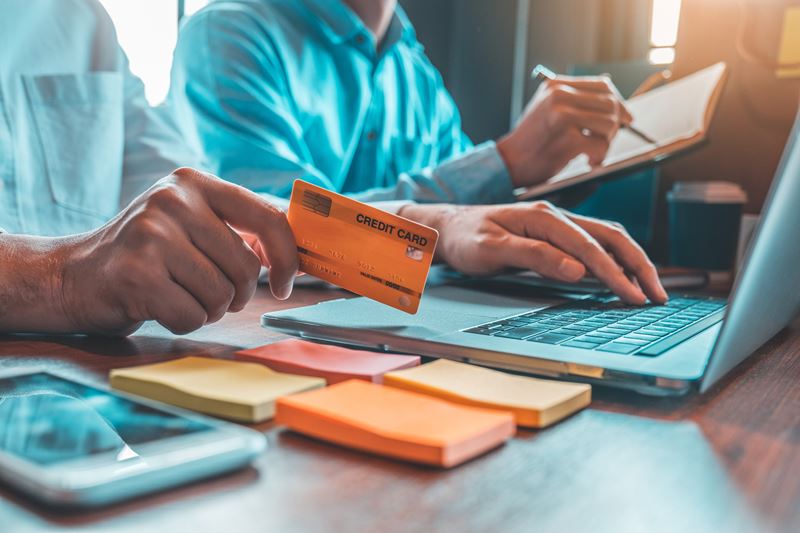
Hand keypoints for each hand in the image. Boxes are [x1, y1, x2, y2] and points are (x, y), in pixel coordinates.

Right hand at [58, 168, 297, 334]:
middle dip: (235, 293)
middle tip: (208, 292)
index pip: (268, 217)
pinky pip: (192, 316)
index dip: (287, 258)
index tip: (285, 283)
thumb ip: (240, 227)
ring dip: (207, 309)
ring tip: (178, 293)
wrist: (75, 275)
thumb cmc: (147, 254)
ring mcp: (151, 235)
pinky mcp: (136, 274)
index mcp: (194, 183)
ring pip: (220, 295)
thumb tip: (298, 250)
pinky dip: (183, 321)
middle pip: (245, 267)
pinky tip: (159, 305)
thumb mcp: (191, 222)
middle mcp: (172, 200)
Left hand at [399, 202, 666, 304]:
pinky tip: (623, 275)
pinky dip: (616, 258)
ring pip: (608, 238)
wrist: (449, 226)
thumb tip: (577, 269)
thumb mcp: (491, 250)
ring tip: (650, 288)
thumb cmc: (466, 238)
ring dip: (632, 261)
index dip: (615, 272)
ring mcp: (558, 224)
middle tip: (658, 296)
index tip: (634, 296)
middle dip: (638, 266)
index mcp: (543, 218)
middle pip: (610, 236)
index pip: (589, 246)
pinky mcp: (556, 234)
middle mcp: (556, 216)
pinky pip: (596, 242)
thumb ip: (533, 256)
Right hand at [496, 76, 632, 186]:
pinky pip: (600, 145)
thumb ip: (574, 100)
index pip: (602, 85)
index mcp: (556, 85)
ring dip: (607, 142)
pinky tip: (589, 161)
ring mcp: (563, 116)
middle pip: (610, 103)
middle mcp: (559, 95)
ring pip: (609, 124)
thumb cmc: (531, 140)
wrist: (508, 162)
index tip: (625, 118)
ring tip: (593, 152)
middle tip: (605, 140)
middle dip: (615, 124)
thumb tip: (614, 100)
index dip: (618, 102)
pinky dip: (600, 156)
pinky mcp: (568, 138)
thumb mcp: (548, 109)